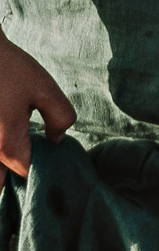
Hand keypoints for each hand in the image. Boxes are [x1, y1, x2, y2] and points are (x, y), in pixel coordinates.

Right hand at [0, 34, 72, 178]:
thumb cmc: (9, 68)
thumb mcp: (46, 89)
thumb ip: (60, 118)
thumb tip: (56, 140)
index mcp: (6, 146)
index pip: (28, 176)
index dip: (44, 170)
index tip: (54, 157)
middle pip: (1, 182)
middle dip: (16, 179)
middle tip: (34, 155)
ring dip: (2, 171)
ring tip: (22, 148)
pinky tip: (6, 132)